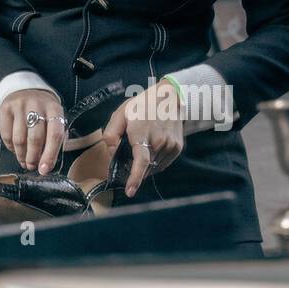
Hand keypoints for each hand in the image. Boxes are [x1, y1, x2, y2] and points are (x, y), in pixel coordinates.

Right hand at [0, 89, 66, 172]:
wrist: (27, 91)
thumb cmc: (44, 112)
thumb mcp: (54, 120)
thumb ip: (54, 140)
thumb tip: (46, 165)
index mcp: (55, 109)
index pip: (55, 135)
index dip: (50, 155)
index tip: (44, 169)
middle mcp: (37, 104)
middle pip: (35, 138)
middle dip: (33, 157)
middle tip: (32, 166)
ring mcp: (20, 105)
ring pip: (19, 139)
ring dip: (22, 155)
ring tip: (24, 161)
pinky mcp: (6, 108)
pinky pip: (6, 135)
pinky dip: (10, 147)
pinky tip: (15, 149)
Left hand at [101, 80, 184, 196]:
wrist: (170, 96)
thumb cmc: (143, 105)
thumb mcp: (120, 114)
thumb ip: (111, 135)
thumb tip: (112, 154)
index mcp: (142, 133)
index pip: (141, 161)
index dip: (135, 178)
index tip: (130, 191)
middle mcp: (159, 141)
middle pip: (144, 167)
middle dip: (134, 168)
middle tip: (130, 152)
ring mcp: (170, 145)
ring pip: (154, 167)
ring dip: (145, 165)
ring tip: (143, 146)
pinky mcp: (177, 148)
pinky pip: (163, 164)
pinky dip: (155, 163)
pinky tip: (152, 149)